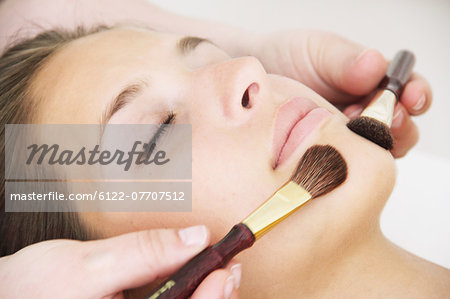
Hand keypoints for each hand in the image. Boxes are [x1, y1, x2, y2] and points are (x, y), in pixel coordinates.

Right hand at [0, 225, 239, 298]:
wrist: (10, 296)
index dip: (211, 298)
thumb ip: (143, 252)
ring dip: (206, 295)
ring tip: (221, 273)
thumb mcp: (88, 265)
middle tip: (231, 270)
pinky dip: (188, 292)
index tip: (227, 269)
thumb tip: (194, 236)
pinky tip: (196, 278)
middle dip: (215, 297)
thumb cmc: (35, 287)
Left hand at [242, 29, 431, 156]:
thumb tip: (375, 66)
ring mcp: (346, 139)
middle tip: (386, 120)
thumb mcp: (317, 52)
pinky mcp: (325, 156)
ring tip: (351, 132)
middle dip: (398, 125)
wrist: (251, 80)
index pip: (408, 91)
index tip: (410, 95)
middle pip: (400, 129)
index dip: (415, 94)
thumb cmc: (287, 58)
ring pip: (374, 153)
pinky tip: (328, 150)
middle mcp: (365, 114)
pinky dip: (342, 160)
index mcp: (373, 84)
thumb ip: (345, 61)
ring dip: (371, 146)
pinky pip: (342, 164)